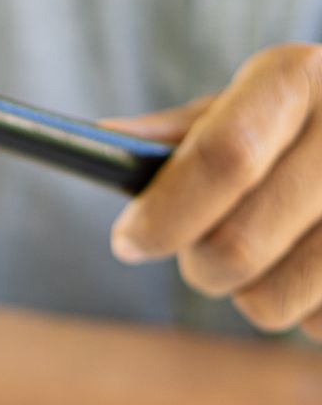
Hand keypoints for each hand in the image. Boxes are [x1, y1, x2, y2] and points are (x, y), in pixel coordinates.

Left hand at [105, 43, 321, 339]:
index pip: (225, 157)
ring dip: (248, 294)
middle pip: (236, 244)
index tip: (128, 242)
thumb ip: (181, 133)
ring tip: (270, 257)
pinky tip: (317, 269)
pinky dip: (302, 309)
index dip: (165, 212)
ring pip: (271, 301)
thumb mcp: (245, 108)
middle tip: (199, 257)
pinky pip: (316, 325)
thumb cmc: (295, 127)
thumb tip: (104, 140)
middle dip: (197, 266)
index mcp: (299, 79)